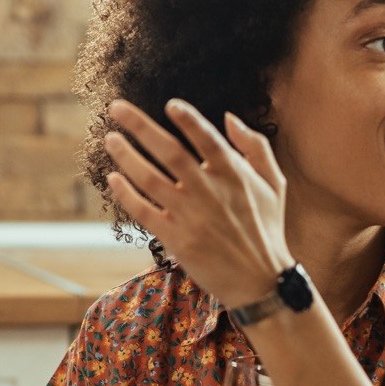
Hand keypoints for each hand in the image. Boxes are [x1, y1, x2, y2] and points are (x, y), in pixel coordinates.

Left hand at [103, 98, 293, 308]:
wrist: (259, 281)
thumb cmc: (266, 229)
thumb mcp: (274, 183)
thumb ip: (255, 146)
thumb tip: (229, 118)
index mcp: (234, 174)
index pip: (206, 138)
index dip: (188, 118)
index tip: (169, 104)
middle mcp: (210, 191)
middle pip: (169, 151)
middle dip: (140, 126)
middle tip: (116, 108)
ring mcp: (190, 216)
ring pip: (149, 179)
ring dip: (126, 156)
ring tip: (110, 139)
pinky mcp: (176, 240)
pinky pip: (144, 212)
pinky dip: (126, 195)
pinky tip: (113, 179)